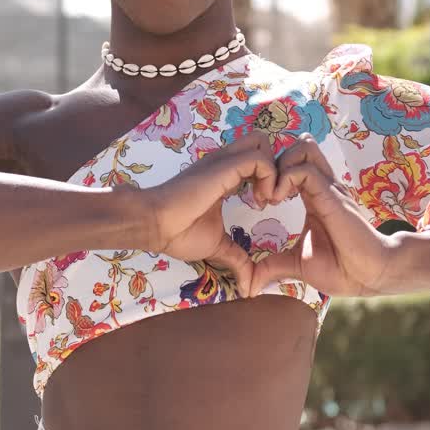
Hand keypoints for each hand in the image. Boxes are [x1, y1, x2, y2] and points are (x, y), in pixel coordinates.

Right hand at [143, 131, 276, 293]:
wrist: (154, 225)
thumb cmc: (179, 232)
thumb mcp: (217, 246)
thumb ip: (237, 259)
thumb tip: (249, 287)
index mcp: (223, 176)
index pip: (254, 161)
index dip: (267, 178)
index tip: (264, 205)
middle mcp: (224, 162)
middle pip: (261, 142)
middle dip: (275, 165)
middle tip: (270, 196)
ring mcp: (224, 161)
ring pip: (262, 143)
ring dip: (274, 170)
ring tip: (266, 199)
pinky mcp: (224, 166)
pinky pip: (260, 159)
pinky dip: (270, 177)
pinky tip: (261, 202)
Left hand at [248, 134, 392, 297]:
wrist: (371, 276)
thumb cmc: (341, 269)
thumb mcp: (297, 265)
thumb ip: (273, 266)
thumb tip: (250, 284)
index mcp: (314, 196)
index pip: (293, 163)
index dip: (270, 173)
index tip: (259, 199)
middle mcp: (322, 186)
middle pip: (299, 147)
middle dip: (273, 162)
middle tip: (262, 192)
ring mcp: (329, 188)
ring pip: (303, 149)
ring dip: (279, 166)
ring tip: (271, 195)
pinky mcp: (332, 196)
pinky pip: (306, 170)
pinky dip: (285, 179)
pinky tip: (277, 200)